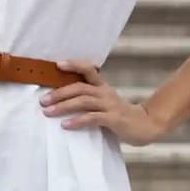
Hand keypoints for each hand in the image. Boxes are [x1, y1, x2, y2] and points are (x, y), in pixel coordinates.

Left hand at [40, 60, 168, 146]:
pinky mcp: (113, 119)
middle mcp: (105, 93)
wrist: (146, 126)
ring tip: (48, 112)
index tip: (57, 65)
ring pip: (83, 101)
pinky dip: (77, 121)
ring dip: (64, 106)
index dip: (74, 65)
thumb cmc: (120, 116)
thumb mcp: (105, 103)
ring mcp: (110, 105)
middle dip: (59, 93)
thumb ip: (89, 100)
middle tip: (43, 100)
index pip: (88, 69)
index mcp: (102, 87)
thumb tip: (61, 100)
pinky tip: (65, 125)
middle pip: (80, 87)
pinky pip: (92, 118)